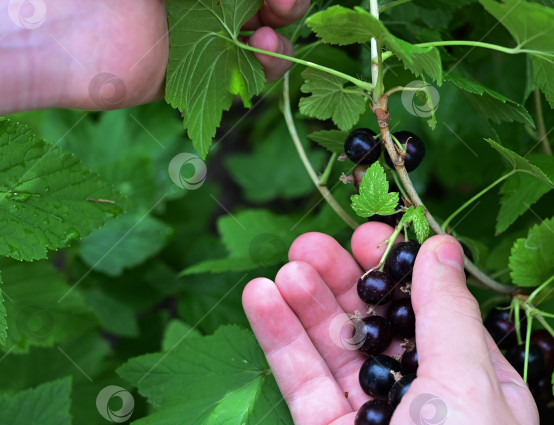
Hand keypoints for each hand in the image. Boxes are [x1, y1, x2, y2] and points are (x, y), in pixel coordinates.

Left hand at [0, 0, 306, 112]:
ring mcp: (197, 40)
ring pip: (258, 40)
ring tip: (270, 38)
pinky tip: (263, 54)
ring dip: (278, 39)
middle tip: (284, 6)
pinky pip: (241, 77)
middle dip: (284, 6)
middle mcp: (197, 4)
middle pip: (260, 7)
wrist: (61, 35)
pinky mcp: (192, 79)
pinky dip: (263, 69)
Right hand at [242, 223, 539, 424]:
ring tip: (286, 266)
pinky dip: (283, 341)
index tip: (372, 231)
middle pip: (383, 327)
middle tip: (314, 242)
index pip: (437, 311)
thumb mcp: (467, 383)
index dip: (403, 271)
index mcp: (481, 388)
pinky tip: (264, 300)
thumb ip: (445, 312)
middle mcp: (432, 406)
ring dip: (311, 306)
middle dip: (349, 283)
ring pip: (339, 352)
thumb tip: (443, 249)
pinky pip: (305, 386)